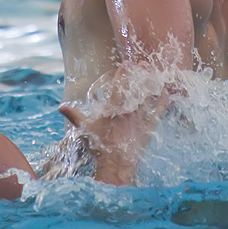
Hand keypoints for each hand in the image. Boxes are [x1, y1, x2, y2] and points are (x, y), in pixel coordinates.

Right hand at [59, 62, 169, 184]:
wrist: (115, 166)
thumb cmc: (99, 146)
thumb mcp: (85, 129)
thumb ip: (74, 115)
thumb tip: (60, 107)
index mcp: (113, 109)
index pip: (118, 87)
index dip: (122, 73)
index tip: (126, 63)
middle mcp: (128, 112)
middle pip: (135, 89)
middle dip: (140, 75)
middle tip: (143, 63)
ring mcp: (139, 120)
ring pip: (147, 98)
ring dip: (150, 84)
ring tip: (154, 72)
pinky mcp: (148, 129)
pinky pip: (157, 113)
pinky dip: (162, 103)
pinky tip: (167, 93)